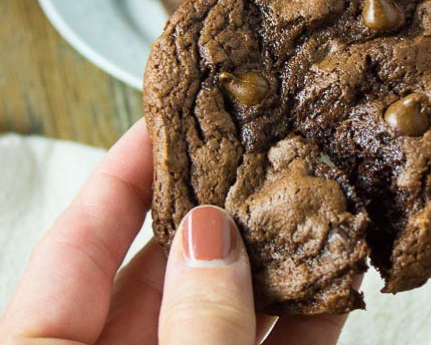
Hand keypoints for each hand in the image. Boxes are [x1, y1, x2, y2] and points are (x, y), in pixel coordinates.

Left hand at [0, 120, 350, 344]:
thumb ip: (189, 326)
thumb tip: (213, 233)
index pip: (82, 236)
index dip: (125, 169)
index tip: (165, 116)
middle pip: (165, 264)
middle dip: (215, 207)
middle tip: (257, 152)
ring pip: (225, 309)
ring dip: (274, 264)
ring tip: (310, 204)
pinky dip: (305, 323)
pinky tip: (338, 283)